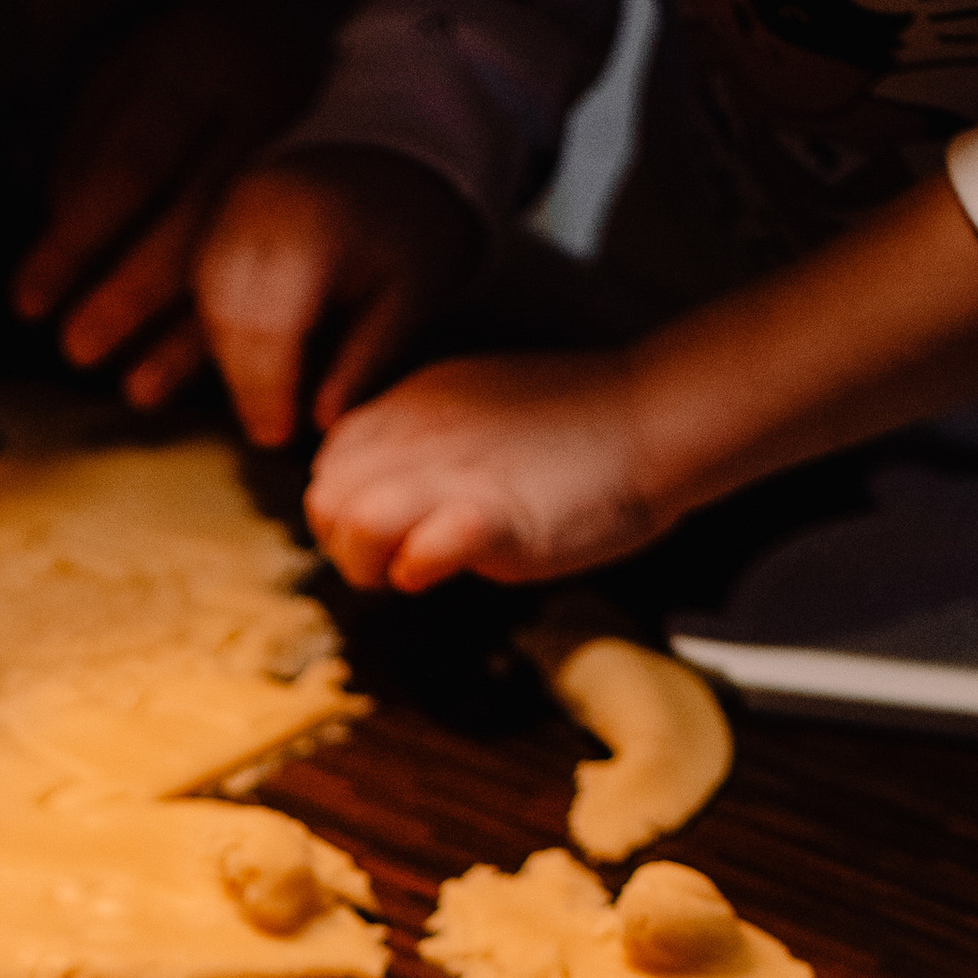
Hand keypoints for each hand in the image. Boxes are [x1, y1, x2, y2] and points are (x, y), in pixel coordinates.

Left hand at [12, 0, 334, 406]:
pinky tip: (203, 374)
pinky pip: (293, 274)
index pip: (130, 165)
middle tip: (77, 350)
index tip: (28, 302)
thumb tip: (60, 236)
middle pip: (192, 218)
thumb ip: (85, 150)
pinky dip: (243, 329)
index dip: (77, 241)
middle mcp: (261, 106)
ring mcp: (312, 151)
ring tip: (136, 389)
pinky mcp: (338, 189)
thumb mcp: (121, 71)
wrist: (306, 4)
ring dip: (188, 334)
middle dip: (129, 294)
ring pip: (249, 255)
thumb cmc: (186, 54)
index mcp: (194, 66)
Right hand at [195, 147, 476, 447]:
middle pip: (227, 314)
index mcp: (311, 227)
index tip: (279, 437)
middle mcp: (256, 211)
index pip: (270, 323)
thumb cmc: (408, 234)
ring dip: (216, 359)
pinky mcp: (213, 217)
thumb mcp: (409, 298)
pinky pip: (195, 282)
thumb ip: (365, 358)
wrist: (390, 155)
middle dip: (244, 383)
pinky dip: (204, 329)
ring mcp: (227, 209)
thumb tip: (319, 420)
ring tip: (243, 402)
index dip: (269, 390)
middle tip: (269, 432)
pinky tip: (217, 366)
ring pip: (203, 299)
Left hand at [303, 349, 660, 592]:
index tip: (387, 533)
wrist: (651, 417)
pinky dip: (419, 569)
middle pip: (325, 499)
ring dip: (373, 564)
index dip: (345, 509)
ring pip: (353, 521)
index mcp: (412, 405)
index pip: (330, 464)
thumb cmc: (577, 427)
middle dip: (346, 546)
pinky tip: (443, 573)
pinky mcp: (492, 516)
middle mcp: (418, 433)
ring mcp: (452, 472)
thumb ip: (425, 444)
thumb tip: (390, 493)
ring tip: (417, 570)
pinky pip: (419, 549)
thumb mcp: (477, 412)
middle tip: (397, 563)